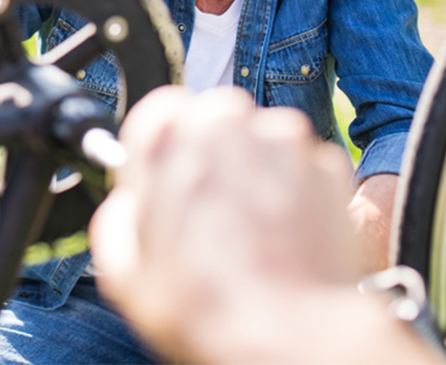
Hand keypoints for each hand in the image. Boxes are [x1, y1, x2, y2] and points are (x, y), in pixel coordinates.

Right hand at [89, 86, 444, 363]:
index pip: (160, 110)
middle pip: (215, 120)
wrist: (289, 336)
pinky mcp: (327, 166)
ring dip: (255, 171)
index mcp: (170, 136)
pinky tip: (282, 237)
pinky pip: (301, 167)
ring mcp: (285, 141)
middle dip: (213, 155)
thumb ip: (118, 215)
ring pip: (262, 140)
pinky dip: (294, 192)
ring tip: (250, 232)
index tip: (167, 177)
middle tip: (210, 213)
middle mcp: (230, 122)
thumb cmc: (206, 306)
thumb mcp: (124, 270)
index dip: (162, 149)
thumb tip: (129, 203)